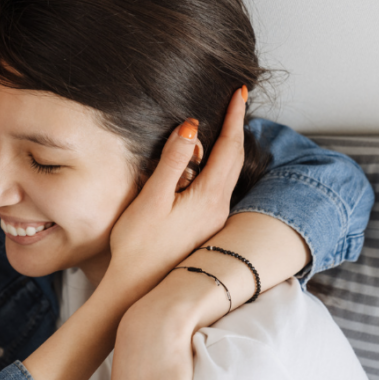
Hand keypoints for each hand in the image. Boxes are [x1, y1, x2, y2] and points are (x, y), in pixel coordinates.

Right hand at [107, 87, 246, 293]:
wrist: (139, 288)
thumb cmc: (139, 244)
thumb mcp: (152, 197)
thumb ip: (174, 160)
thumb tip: (191, 126)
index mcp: (209, 197)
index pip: (229, 147)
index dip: (234, 117)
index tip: (240, 91)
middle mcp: (219, 208)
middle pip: (234, 159)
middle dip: (235, 128)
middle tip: (235, 101)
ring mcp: (214, 220)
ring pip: (227, 175)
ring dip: (226, 148)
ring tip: (221, 125)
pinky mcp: (204, 228)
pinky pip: (217, 188)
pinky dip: (216, 167)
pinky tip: (203, 165)